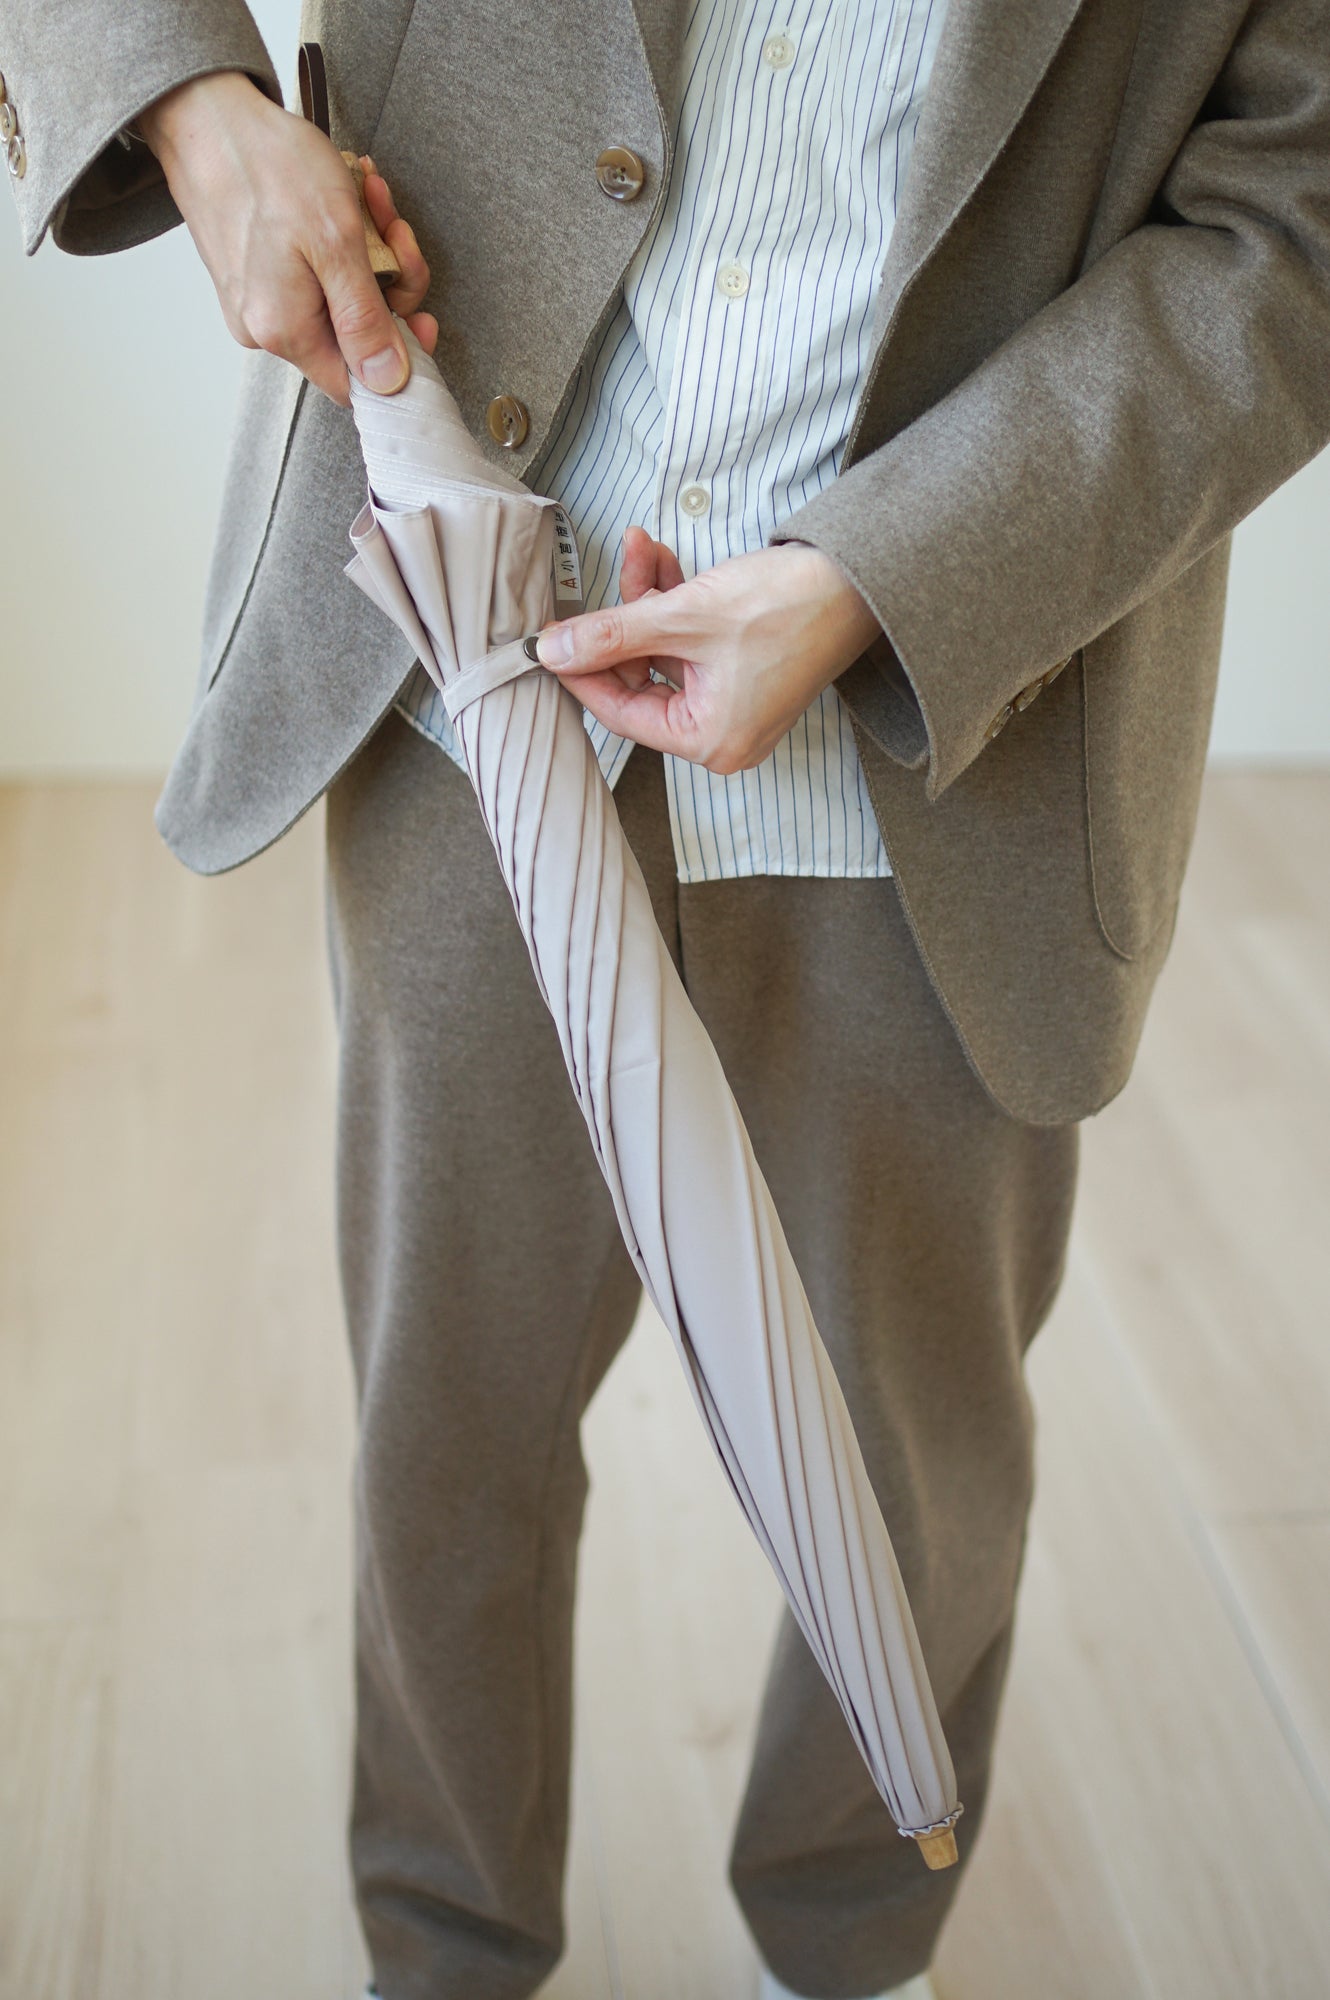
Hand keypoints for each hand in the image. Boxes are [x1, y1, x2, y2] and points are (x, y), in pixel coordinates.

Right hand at [137, 70, 436, 404]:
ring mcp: (257, 300)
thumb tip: (388, 382)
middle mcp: (264, 327)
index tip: (423, 317)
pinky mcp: (255, 273)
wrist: (205, 115)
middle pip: (353, 335)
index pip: (357, 382)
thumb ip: (365, 321)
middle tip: (397, 232)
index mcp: (284, 331)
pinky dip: (340, 240)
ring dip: (370, 250)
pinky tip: (347, 199)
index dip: (399, 357)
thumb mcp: (336, 243)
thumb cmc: (266, 165)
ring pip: (338, 297)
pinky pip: (314, 273)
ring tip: (370, 197)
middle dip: (389, 282)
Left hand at [534, 528, 881, 773]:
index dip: (582, 670)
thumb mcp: (685, 616)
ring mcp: (735, 704)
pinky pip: (691, 644)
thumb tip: (554, 651)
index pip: (622, 711)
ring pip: (664, 653)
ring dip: (647, 600)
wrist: (858, 575)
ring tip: (644, 548)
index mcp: (710, 741)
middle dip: (623, 619)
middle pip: (643, 678)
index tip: (549, 639)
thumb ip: (613, 635)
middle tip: (609, 573)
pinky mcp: (744, 672)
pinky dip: (674, 605)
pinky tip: (665, 562)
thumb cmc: (788, 604)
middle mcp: (724, 734)